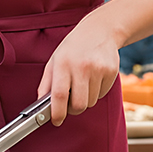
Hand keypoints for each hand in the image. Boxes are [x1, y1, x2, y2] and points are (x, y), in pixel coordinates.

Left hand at [37, 10, 120, 125]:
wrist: (99, 30)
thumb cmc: (73, 47)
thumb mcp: (54, 61)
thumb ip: (46, 84)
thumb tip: (41, 106)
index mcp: (63, 63)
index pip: (59, 95)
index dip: (57, 112)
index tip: (56, 120)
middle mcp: (82, 66)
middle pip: (78, 104)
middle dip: (73, 110)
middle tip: (70, 104)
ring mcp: (98, 69)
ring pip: (91, 102)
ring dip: (84, 100)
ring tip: (82, 84)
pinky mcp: (111, 71)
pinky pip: (101, 95)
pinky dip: (95, 93)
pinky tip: (93, 78)